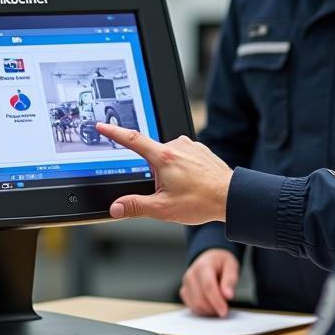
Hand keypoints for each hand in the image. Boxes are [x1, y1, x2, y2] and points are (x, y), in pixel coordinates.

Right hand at [94, 124, 232, 225]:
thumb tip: (116, 208)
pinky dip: (183, 170)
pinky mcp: (201, 150)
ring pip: (168, 157)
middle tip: (169, 192)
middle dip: (155, 174)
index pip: (132, 140)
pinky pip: (183, 157)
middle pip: (153, 155)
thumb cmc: (201, 201)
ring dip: (170, 172)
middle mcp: (177, 146)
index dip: (114, 132)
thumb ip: (135, 206)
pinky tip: (193, 184)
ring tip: (185, 190)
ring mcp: (190, 146)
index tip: (103, 126)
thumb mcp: (162, 208)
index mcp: (164, 157)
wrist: (231, 197)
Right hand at [180, 248, 239, 316]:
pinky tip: (211, 305)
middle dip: (213, 308)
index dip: (216, 301)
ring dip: (209, 310)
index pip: (208, 286)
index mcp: (203, 266)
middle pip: (200, 299)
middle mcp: (191, 274)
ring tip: (219, 305)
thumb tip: (228, 295)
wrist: (210, 259)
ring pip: (195, 305)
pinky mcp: (184, 292)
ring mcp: (185, 284)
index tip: (224, 311)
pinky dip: (203, 310)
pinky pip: (192, 307)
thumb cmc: (220, 263)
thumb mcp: (231, 265)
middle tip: (225, 309)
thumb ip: (230, 279)